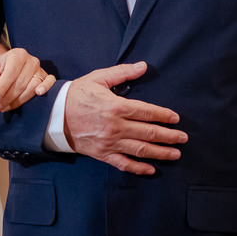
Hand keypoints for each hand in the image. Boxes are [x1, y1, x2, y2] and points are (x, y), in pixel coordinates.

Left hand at [0, 42, 55, 115]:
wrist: (7, 66)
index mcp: (16, 55)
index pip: (10, 74)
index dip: (1, 89)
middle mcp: (31, 60)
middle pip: (20, 84)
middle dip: (6, 99)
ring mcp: (40, 69)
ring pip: (32, 88)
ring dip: (18, 101)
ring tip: (4, 108)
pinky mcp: (46, 77)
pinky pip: (50, 82)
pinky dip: (46, 87)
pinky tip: (38, 93)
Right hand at [63, 61, 186, 174]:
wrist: (53, 116)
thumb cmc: (76, 95)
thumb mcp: (98, 78)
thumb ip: (122, 72)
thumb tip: (143, 66)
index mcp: (116, 107)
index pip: (147, 112)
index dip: (164, 115)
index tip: (175, 118)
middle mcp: (116, 127)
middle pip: (149, 133)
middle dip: (169, 136)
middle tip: (183, 138)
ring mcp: (110, 142)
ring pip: (140, 150)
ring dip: (160, 153)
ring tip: (175, 154)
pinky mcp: (103, 154)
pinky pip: (124, 164)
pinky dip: (138, 168)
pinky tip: (151, 169)